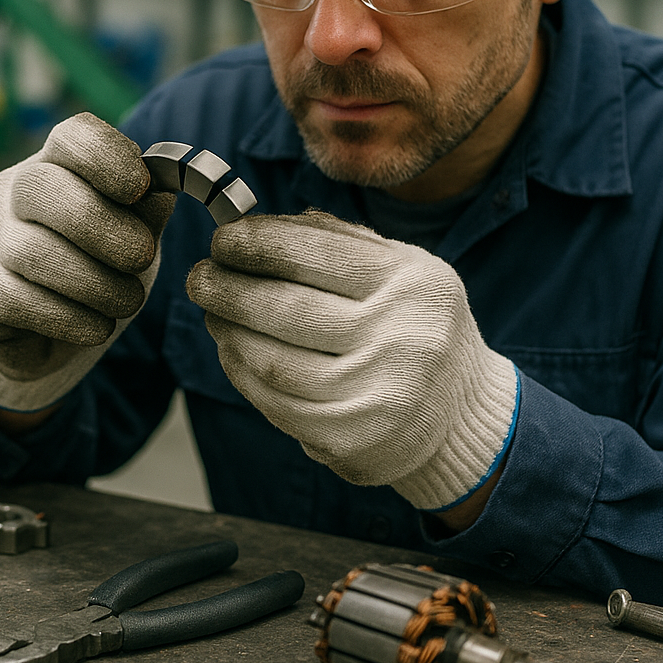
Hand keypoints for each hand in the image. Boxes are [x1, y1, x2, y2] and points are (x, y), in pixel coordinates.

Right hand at [0, 112, 174, 410]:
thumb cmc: (101, 266)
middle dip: (101, 226)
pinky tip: (97, 326)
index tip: (140, 187)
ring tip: (128, 302)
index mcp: (58, 163)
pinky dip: (68, 318)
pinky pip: (17, 301)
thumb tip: (160, 194)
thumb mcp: (134, 234)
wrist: (52, 333)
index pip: (72, 137)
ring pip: (29, 252)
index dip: (106, 155)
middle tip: (142, 257)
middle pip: (41, 187)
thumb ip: (148, 213)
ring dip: (93, 283)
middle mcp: (12, 191)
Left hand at [186, 210, 517, 511]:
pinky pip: (275, 402)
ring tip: (213, 312)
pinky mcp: (349, 438)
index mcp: (411, 282)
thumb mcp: (404, 268)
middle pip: (285, 307)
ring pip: (271, 359)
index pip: (314, 252)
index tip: (223, 239)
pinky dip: (242, 373)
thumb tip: (259, 223)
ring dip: (228, 331)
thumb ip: (341, 239)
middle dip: (228, 288)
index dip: (256, 243)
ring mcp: (374, 394)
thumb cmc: (417, 325)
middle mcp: (399, 337)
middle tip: (200, 276)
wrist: (461, 413)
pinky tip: (233, 351)